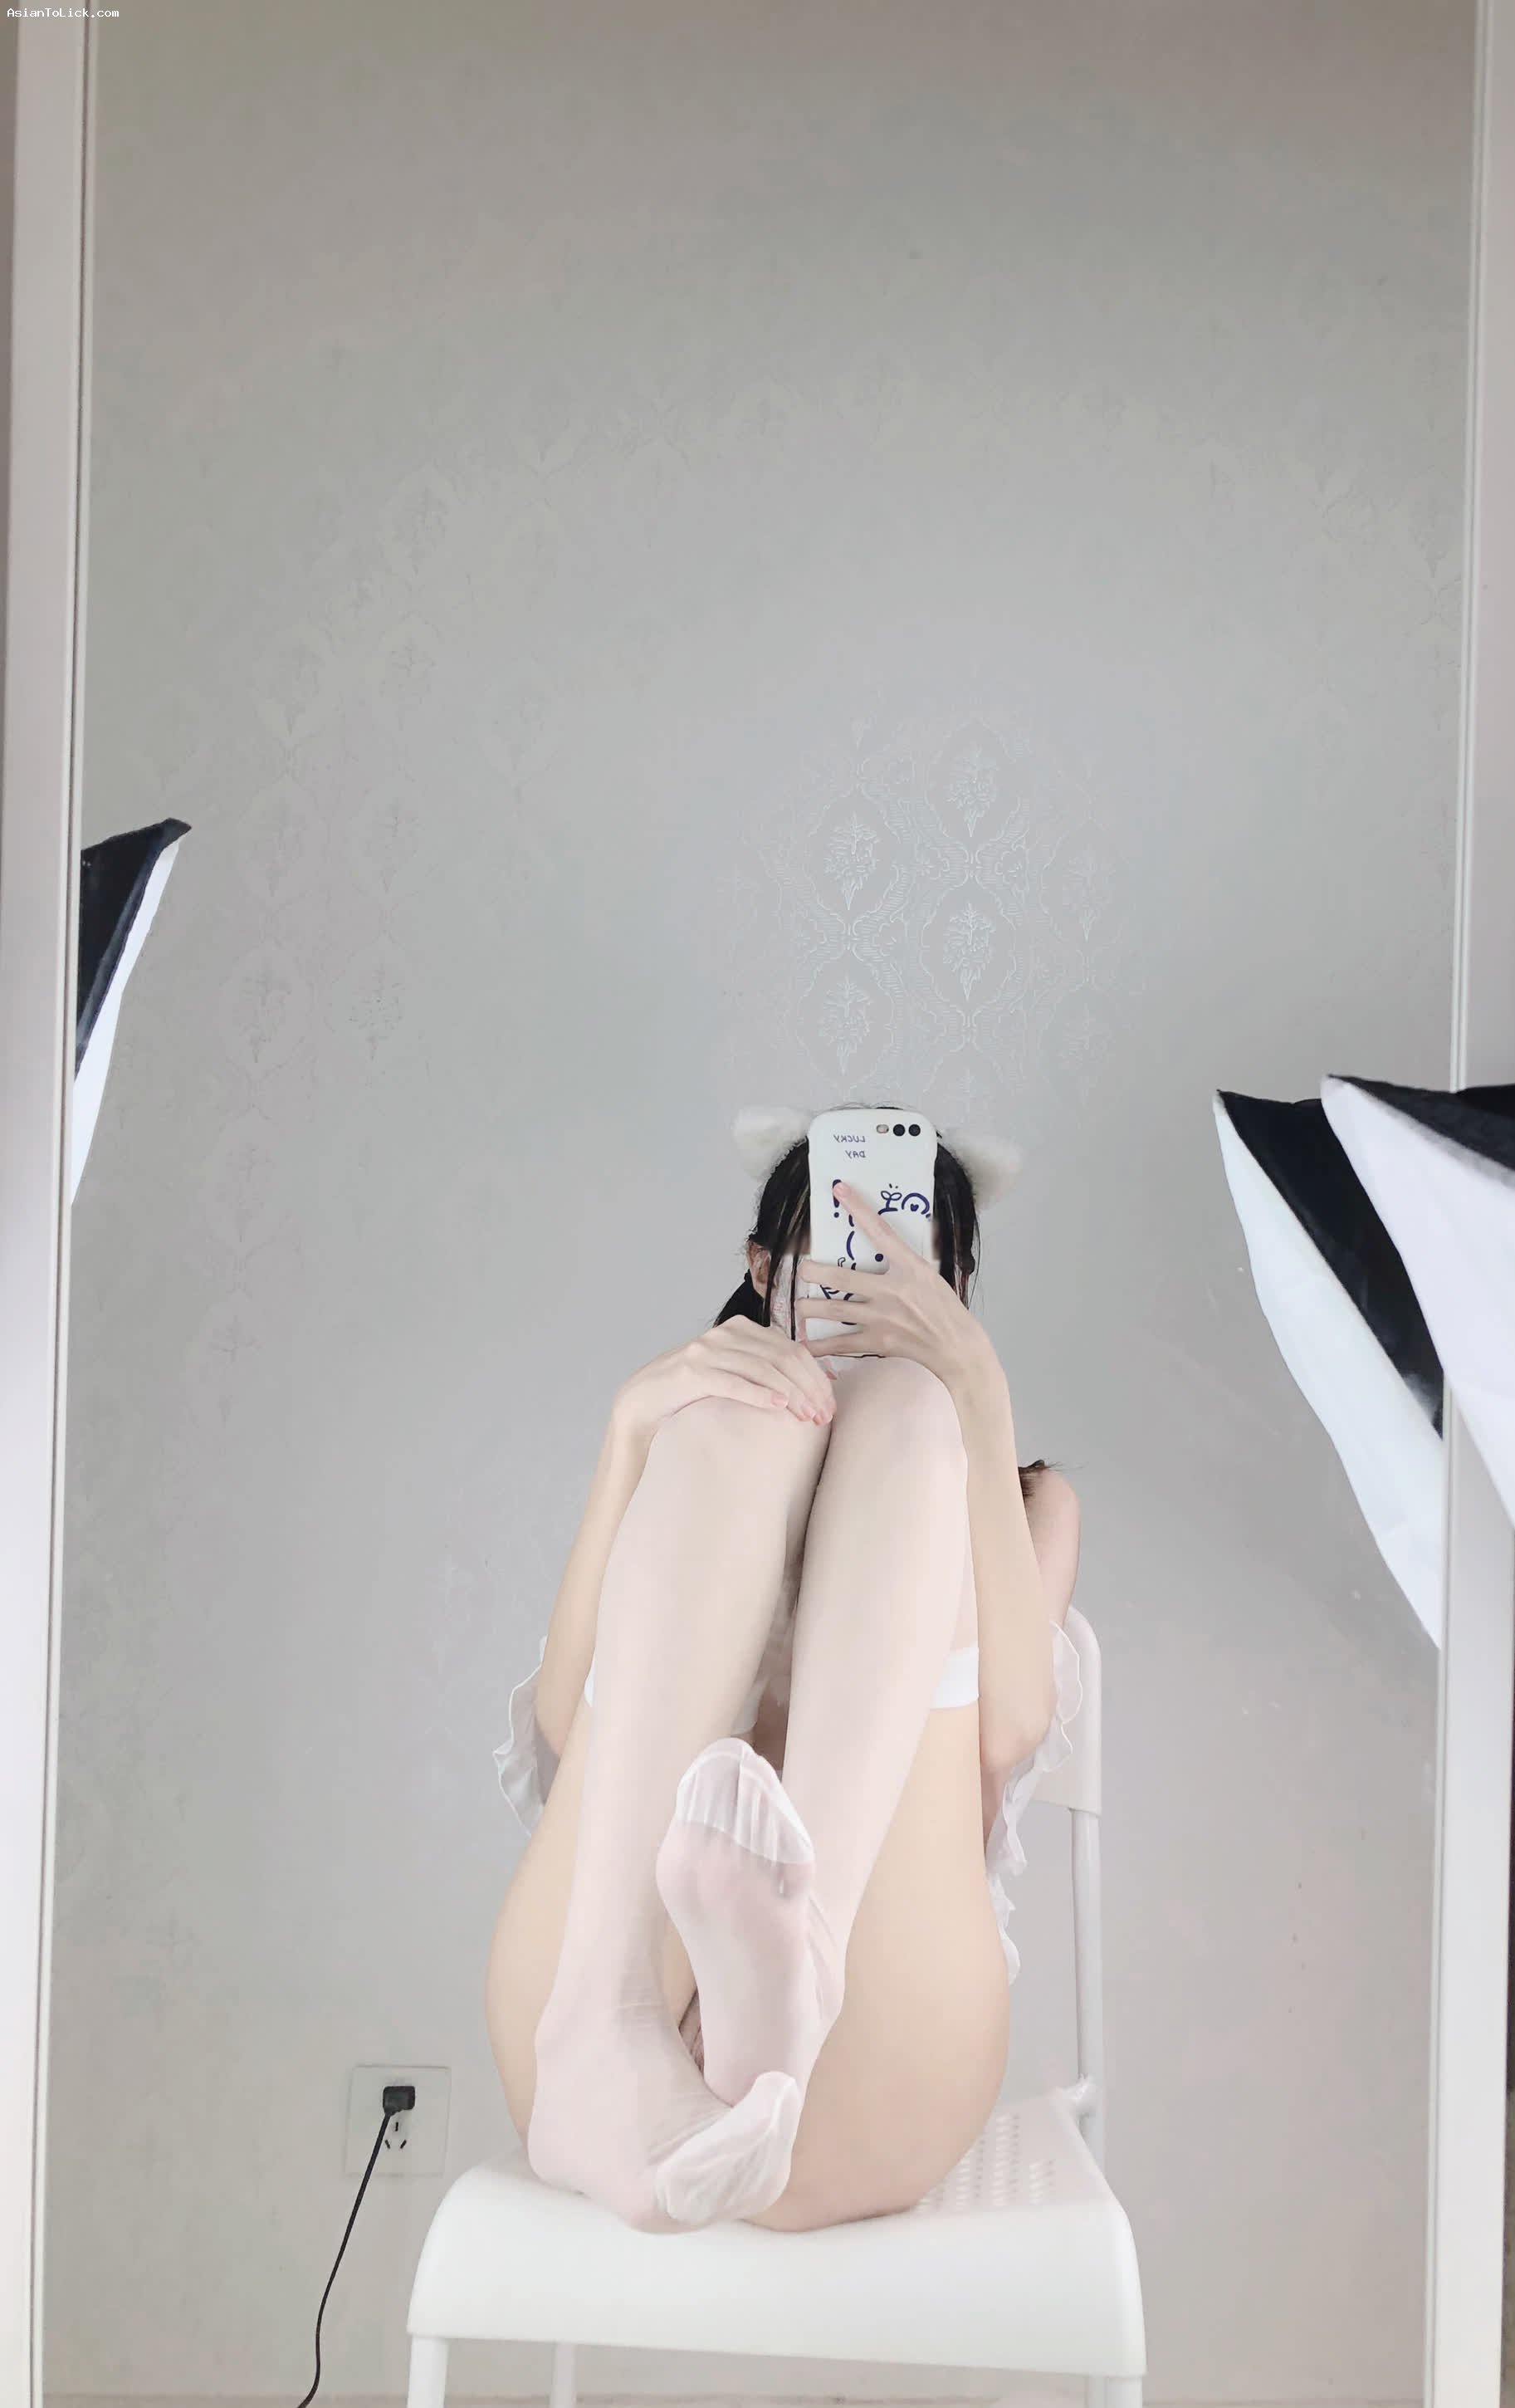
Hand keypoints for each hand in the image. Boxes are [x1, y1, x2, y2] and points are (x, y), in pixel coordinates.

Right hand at [611, 1315, 837, 1450]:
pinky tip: (778, 1407)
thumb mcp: (733, 1372)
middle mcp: (726, 1333)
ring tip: (807, 1416)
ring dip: (791, 1394)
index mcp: (741, 1329)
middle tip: (823, 1415)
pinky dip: (759, 1394)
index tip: (830, 1403)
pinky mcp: (692, 1372)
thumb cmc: (694, 1392)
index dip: (816, 1376)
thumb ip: (765, 1369)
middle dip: (808, 1387)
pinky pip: (733, 1382)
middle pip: (782, 1357)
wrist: (644, 1400)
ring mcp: (707, 1350)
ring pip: (762, 1368)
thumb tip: (816, 1383)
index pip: (791, 1348)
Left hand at [796, 1181, 994, 1393]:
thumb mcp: (930, 1276)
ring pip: (835, 1309)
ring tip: (799, 1305)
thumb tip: (888, 1245)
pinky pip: (842, 1343)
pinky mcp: (877, 1342)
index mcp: (909, 1267)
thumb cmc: (946, 1310)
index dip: (858, 1209)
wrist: (956, 1347)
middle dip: (814, 1273)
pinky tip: (803, 1346)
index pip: (880, 1232)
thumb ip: (906, 1263)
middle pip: (841, 1278)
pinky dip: (820, 1346)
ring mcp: (881, 1317)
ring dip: (811, 1307)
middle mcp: (891, 1290)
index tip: (839, 1190)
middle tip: (802, 1269)